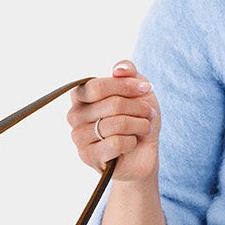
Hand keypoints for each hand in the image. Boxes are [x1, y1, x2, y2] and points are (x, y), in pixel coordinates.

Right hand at [66, 59, 159, 183]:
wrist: (140, 154)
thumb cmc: (135, 120)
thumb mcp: (137, 92)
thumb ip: (128, 73)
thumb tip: (120, 68)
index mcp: (80, 95)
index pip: (98, 86)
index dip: (126, 86)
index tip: (146, 89)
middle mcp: (74, 115)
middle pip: (112, 105)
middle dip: (138, 108)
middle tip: (150, 113)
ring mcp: (78, 137)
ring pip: (116, 124)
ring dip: (139, 125)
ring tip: (144, 128)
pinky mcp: (87, 156)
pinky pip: (116, 143)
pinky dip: (132, 142)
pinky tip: (131, 144)